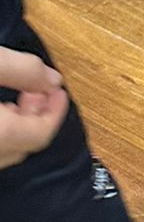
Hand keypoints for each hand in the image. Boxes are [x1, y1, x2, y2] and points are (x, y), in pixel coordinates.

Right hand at [0, 48, 69, 169]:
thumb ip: (23, 70)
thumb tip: (53, 79)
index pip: (41, 135)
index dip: (56, 110)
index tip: (60, 90)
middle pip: (22, 146)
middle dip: (38, 116)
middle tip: (40, 89)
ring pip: (4, 152)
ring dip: (17, 126)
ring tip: (17, 97)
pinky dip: (1, 134)